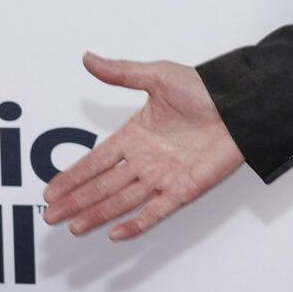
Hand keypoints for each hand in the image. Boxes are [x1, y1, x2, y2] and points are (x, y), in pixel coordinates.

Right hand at [41, 51, 247, 240]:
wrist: (242, 104)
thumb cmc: (206, 89)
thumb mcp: (159, 76)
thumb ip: (122, 73)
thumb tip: (88, 58)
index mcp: (137, 134)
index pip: (97, 160)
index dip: (74, 175)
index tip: (50, 190)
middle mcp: (147, 158)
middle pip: (104, 185)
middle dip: (77, 201)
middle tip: (50, 216)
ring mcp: (164, 176)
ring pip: (123, 200)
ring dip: (97, 214)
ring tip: (72, 227)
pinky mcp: (184, 188)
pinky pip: (156, 211)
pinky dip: (136, 223)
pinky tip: (114, 233)